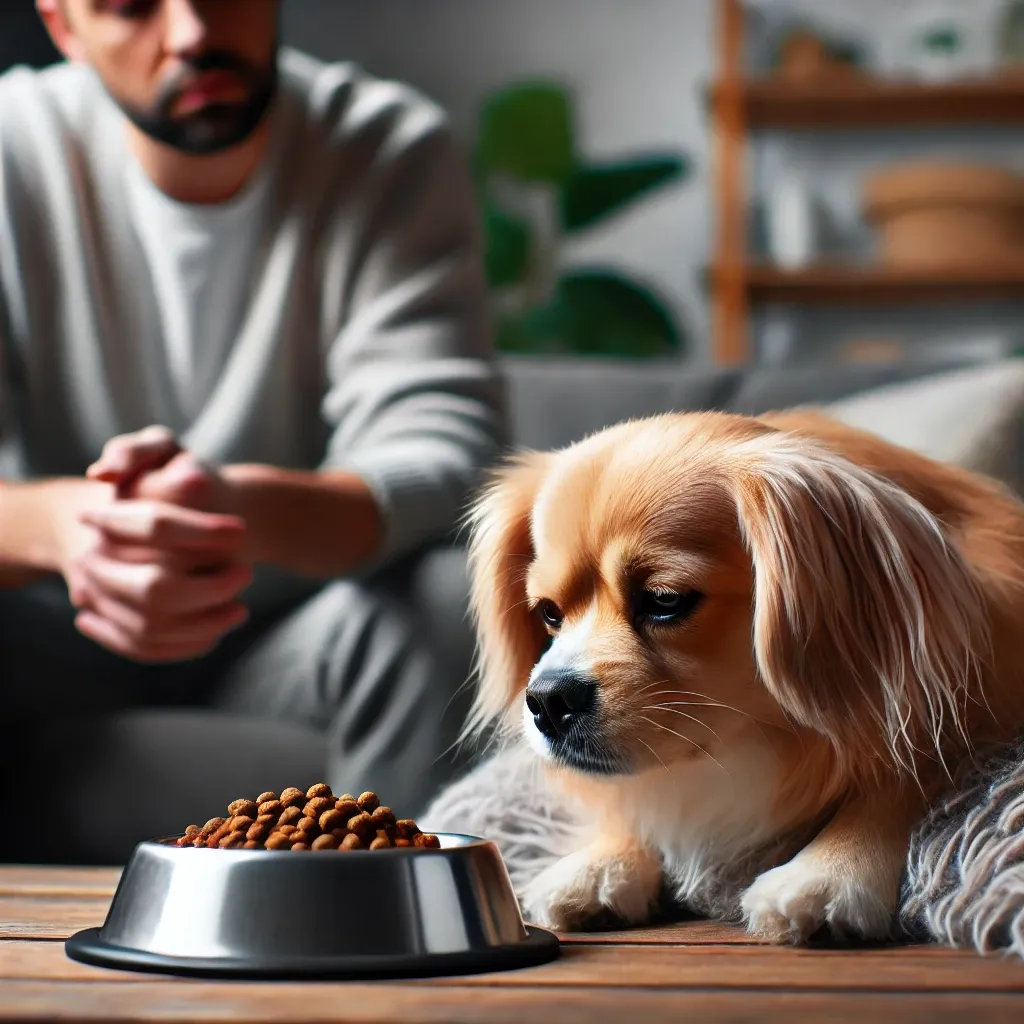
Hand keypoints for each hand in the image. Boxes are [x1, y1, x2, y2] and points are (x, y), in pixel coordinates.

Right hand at [62, 428, 252, 662]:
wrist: (116, 511)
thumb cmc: (149, 475)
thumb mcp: (154, 449)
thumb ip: (151, 450)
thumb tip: (192, 481)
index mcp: (108, 516)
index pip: (157, 524)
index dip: (204, 530)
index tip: (240, 530)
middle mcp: (95, 558)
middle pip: (154, 589)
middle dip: (211, 588)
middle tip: (247, 573)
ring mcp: (95, 594)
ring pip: (149, 626)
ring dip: (204, 623)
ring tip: (241, 609)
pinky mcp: (105, 620)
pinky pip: (142, 647)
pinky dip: (183, 646)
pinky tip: (216, 634)